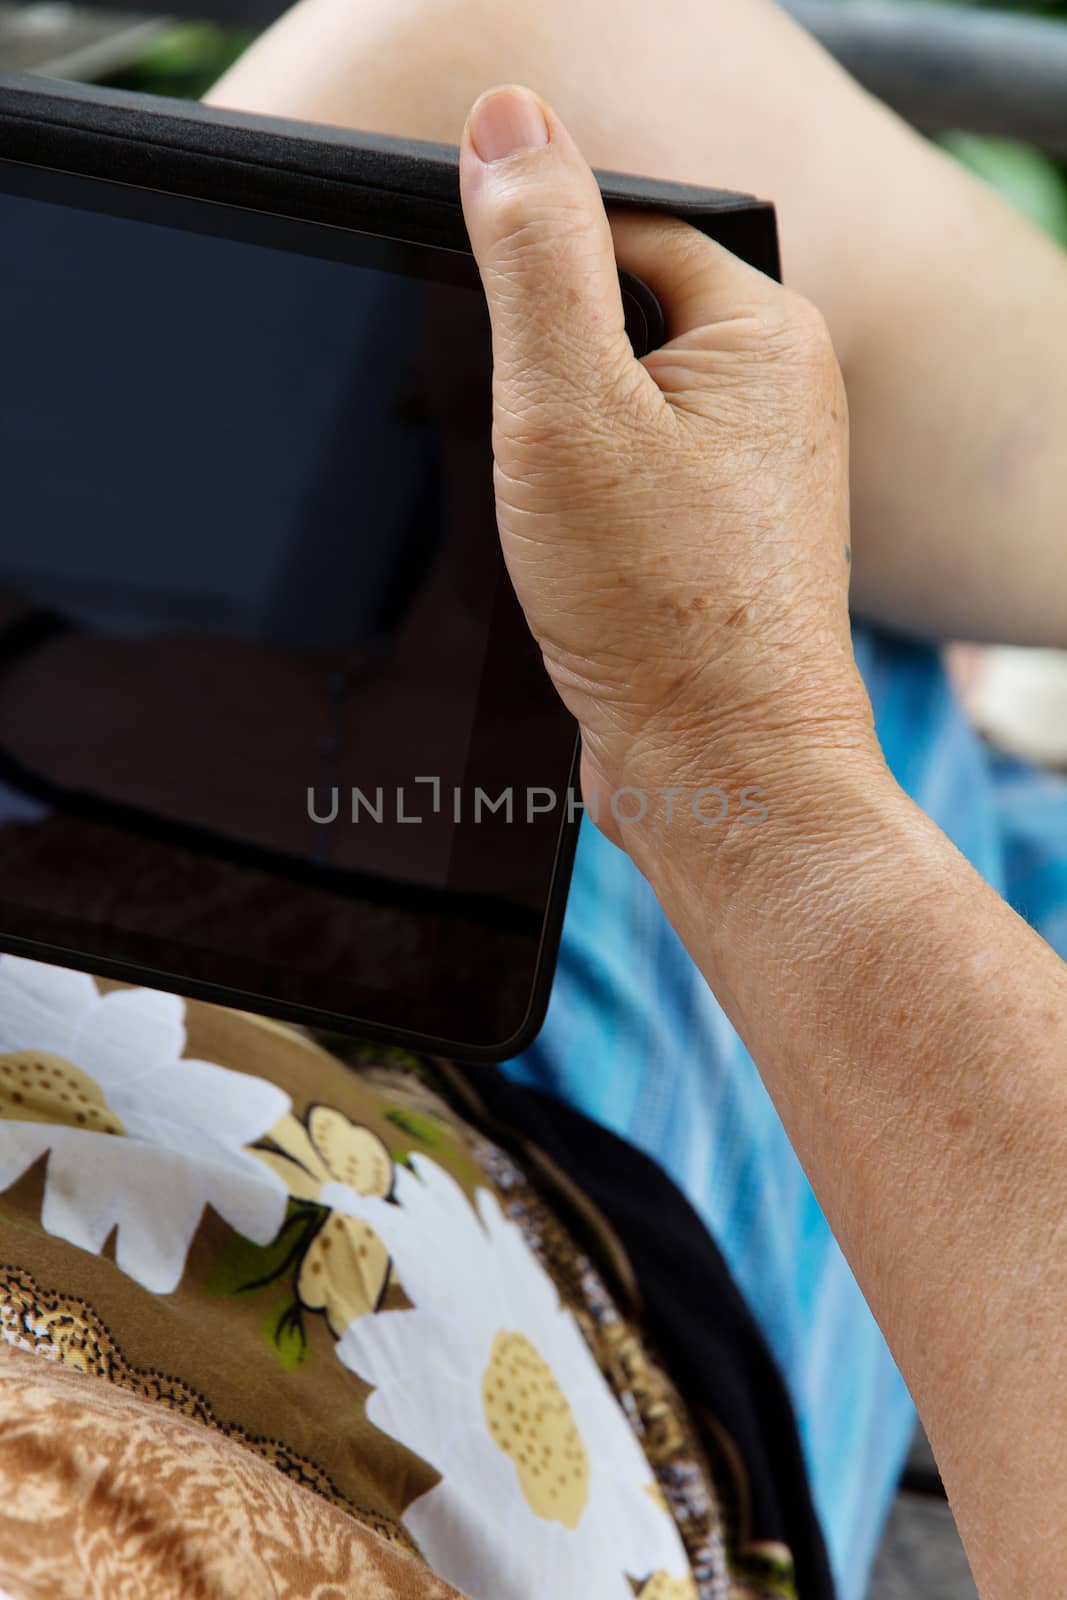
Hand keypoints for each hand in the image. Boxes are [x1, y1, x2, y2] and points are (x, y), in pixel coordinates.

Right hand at [459, 85, 879, 846]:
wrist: (718, 771)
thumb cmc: (658, 610)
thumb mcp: (568, 408)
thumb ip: (536, 258)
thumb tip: (508, 125)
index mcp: (763, 333)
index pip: (620, 231)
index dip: (533, 286)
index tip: (492, 362)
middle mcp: (775, 394)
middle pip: (611, 324)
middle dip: (540, 382)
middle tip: (526, 460)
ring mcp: (749, 473)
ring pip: (609, 412)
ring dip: (552, 454)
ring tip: (559, 525)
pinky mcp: (714, 540)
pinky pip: (623, 482)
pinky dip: (578, 510)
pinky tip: (571, 561)